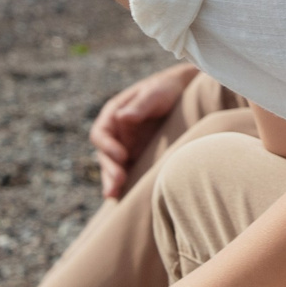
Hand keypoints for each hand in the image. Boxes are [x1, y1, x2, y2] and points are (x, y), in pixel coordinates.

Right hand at [89, 64, 195, 198]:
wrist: (185, 93)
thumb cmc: (166, 89)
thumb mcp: (154, 93)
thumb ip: (140, 105)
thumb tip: (122, 117)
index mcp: (113, 114)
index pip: (101, 133)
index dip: (107, 146)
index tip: (121, 156)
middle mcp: (117, 133)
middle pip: (105, 155)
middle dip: (110, 169)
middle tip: (119, 181)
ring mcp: (126, 146)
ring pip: (113, 167)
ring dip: (112, 181)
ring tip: (114, 195)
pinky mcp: (138, 157)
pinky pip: (128, 172)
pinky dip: (125, 184)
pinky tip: (124, 197)